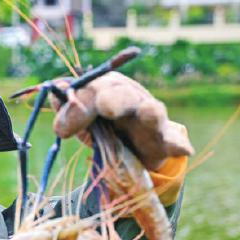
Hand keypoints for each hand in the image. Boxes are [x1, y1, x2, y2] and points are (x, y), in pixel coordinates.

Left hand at [51, 72, 193, 170]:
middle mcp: (128, 98)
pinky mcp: (164, 139)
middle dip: (115, 99)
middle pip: (122, 95)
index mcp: (104, 90)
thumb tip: (55, 94)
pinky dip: (177, 144)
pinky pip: (172, 141)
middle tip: (107, 107)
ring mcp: (149, 117)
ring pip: (151, 112)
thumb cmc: (97, 126)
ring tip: (151, 113)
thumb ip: (66, 112)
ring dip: (150, 113)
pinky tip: (185, 149)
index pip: (90, 91)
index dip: (77, 107)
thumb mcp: (77, 121)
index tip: (61, 131)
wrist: (125, 149)